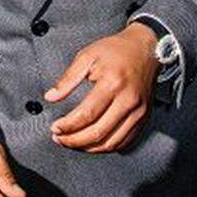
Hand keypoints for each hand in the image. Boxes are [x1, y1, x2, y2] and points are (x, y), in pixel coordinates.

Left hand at [45, 22, 158, 152]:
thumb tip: (51, 96)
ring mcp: (138, 111)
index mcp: (112, 83)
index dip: (68, 126)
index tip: (56, 128)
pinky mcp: (143, 117)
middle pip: (98, 133)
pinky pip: (124, 141)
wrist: (145, 48)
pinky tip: (93, 142)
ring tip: (73, 142)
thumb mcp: (87, 56)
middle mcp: (127, 100)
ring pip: (111, 143)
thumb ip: (68, 78)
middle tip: (60, 138)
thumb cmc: (117, 50)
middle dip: (74, 140)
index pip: (87, 115)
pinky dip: (106, 146)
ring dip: (89, 147)